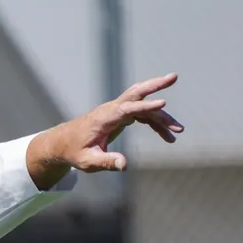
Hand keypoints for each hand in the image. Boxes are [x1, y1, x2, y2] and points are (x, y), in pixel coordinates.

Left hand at [27, 72, 183, 188]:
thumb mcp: (87, 161)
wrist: (63, 143)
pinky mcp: (121, 116)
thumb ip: (106, 162)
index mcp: (103, 118)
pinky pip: (143, 116)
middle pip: (136, 93)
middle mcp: (111, 110)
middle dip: (156, 84)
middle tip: (175, 76)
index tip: (163, 103)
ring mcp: (117, 111)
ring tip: (179, 131)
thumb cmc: (74, 151)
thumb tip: (124, 165)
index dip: (145, 106)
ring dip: (162, 117)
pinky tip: (168, 136)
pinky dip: (156, 123)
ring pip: (144, 107)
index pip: (127, 108)